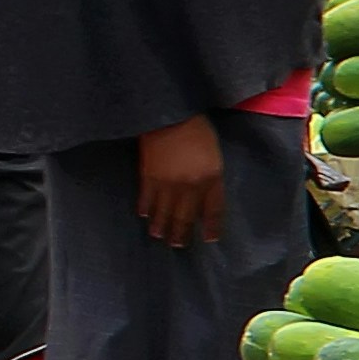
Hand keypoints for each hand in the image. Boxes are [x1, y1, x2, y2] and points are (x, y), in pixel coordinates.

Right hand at [134, 114, 225, 248]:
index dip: (212, 227)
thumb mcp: (214, 154)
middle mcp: (191, 186)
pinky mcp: (149, 176)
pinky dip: (145, 208)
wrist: (170, 114)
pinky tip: (144, 215)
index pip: (213, 210)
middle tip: (178, 245)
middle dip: (182, 233)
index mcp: (211, 178)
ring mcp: (169, 183)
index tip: (210, 239)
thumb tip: (204, 194)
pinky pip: (147, 198)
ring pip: (165, 212)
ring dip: (162, 226)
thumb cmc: (197, 129)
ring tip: (159, 235)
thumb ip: (211, 176)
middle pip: (187, 216)